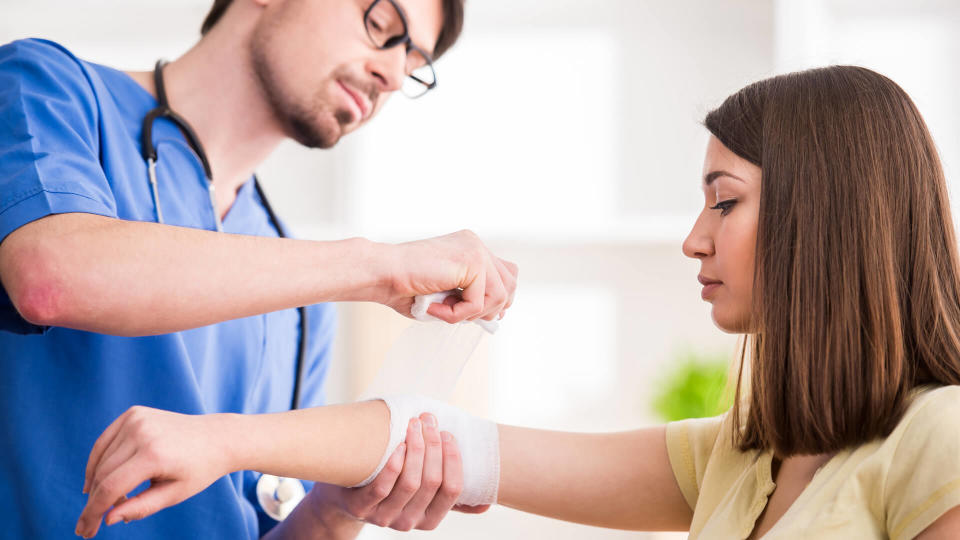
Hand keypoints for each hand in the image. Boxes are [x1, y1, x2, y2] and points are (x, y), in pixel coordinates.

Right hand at [75, 407, 234, 537]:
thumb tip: (108, 518)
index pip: (111, 488)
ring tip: (105, 502)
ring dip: (96, 483)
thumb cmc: (199, 470)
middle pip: (102, 474)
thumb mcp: (174, 494)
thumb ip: (140, 507)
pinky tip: (96, 480)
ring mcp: (136, 419)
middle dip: (93, 502)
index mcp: (155, 454)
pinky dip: (98, 461)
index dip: (93, 512)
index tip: (85, 531)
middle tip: (89, 525)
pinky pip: (105, 442)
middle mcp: (142, 432)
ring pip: (101, 459)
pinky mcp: (133, 413)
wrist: (217, 437)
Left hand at [306, 413, 488, 531]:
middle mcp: (410, 522)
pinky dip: (393, 464)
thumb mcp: (420, 496)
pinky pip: (382, 487)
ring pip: (410, 483)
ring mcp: (384, 517)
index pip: (452, 489)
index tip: (449, 433)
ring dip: (416, 448)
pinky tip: (398, 444)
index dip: (453, 460)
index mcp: (430, 518)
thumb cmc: (392, 488)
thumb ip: (446, 495)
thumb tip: (486, 503)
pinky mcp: (361, 508)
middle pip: (432, 482)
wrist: (344, 497)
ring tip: (414, 424)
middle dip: (435, 446)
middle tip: (430, 419)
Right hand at [377, 230, 518, 323]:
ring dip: (470, 314)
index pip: (505, 274)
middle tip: (457, 314)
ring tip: (443, 311)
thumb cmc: (404, 286)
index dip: (496, 299)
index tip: (476, 314)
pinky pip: (479, 302)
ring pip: (500, 296)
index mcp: (470, 247)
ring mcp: (475, 249)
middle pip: (510, 284)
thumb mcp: (447, 292)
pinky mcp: (472, 261)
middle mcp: (476, 244)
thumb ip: (471, 296)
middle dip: (489, 309)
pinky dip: (457, 315)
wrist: (382, 273)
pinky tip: (434, 308)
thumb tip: (496, 315)